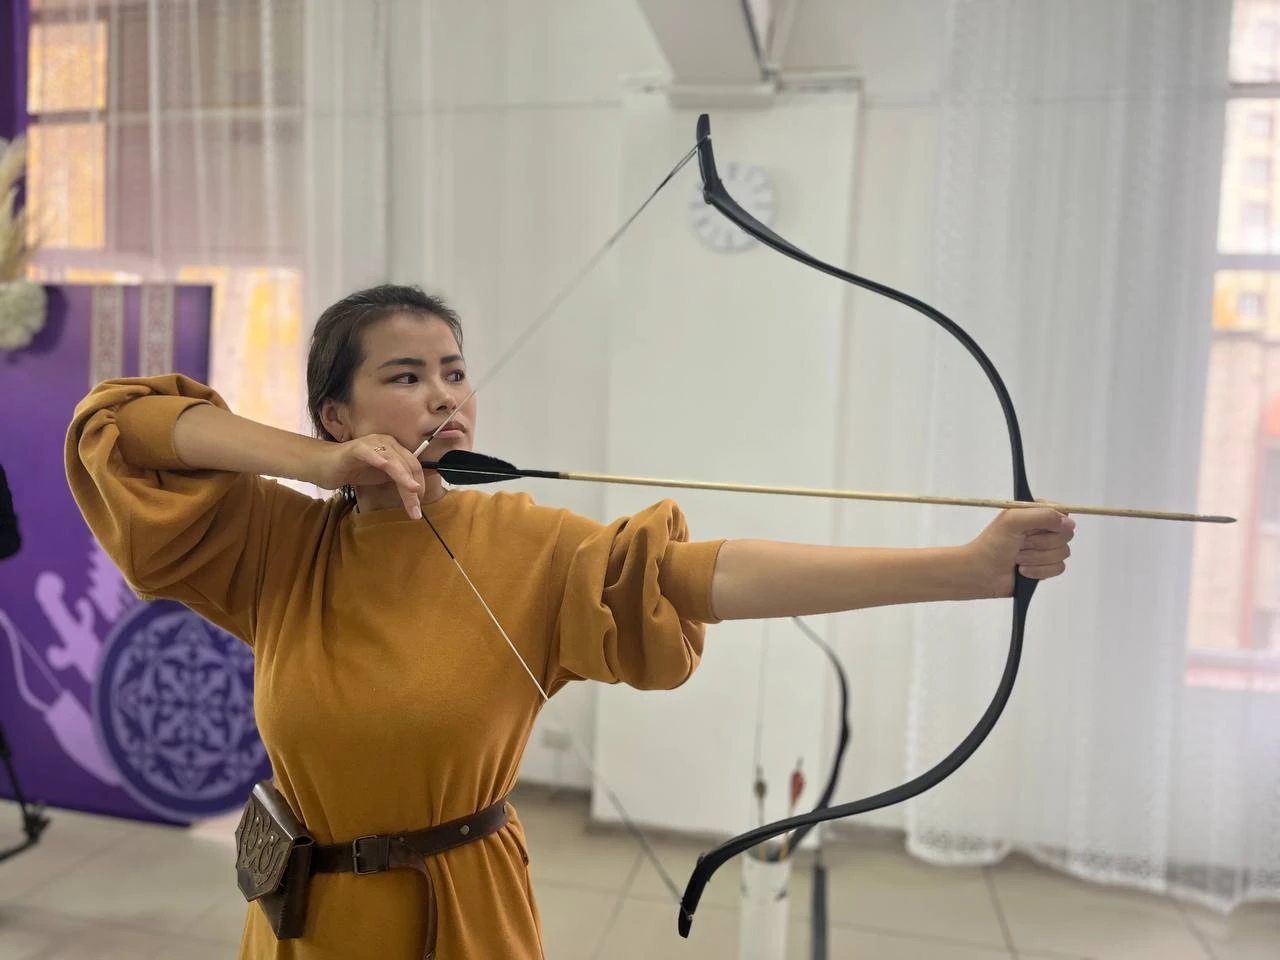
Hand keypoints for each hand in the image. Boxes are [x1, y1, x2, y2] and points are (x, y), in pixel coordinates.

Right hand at [310, 435, 425, 518]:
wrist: (325, 466)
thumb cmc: (354, 470)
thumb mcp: (382, 477)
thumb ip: (399, 480)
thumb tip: (418, 492)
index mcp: (395, 448)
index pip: (414, 466)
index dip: (420, 484)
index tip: (420, 504)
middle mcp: (387, 442)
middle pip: (407, 465)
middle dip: (414, 488)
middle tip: (416, 511)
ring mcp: (372, 443)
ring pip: (393, 462)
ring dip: (403, 478)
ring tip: (412, 491)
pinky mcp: (356, 448)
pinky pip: (370, 453)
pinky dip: (378, 458)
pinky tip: (385, 466)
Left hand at [968, 504, 1075, 598]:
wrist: (980, 573)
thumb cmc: (992, 544)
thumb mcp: (1013, 521)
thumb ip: (1042, 516)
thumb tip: (1070, 523)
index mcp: (1034, 514)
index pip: (1061, 512)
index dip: (1055, 522)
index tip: (1039, 529)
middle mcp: (1042, 530)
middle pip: (1065, 534)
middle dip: (1041, 543)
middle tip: (1020, 544)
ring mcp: (1044, 550)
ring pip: (1063, 553)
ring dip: (1037, 558)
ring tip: (1018, 559)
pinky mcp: (1045, 567)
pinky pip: (1058, 568)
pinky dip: (1040, 571)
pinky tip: (1023, 571)